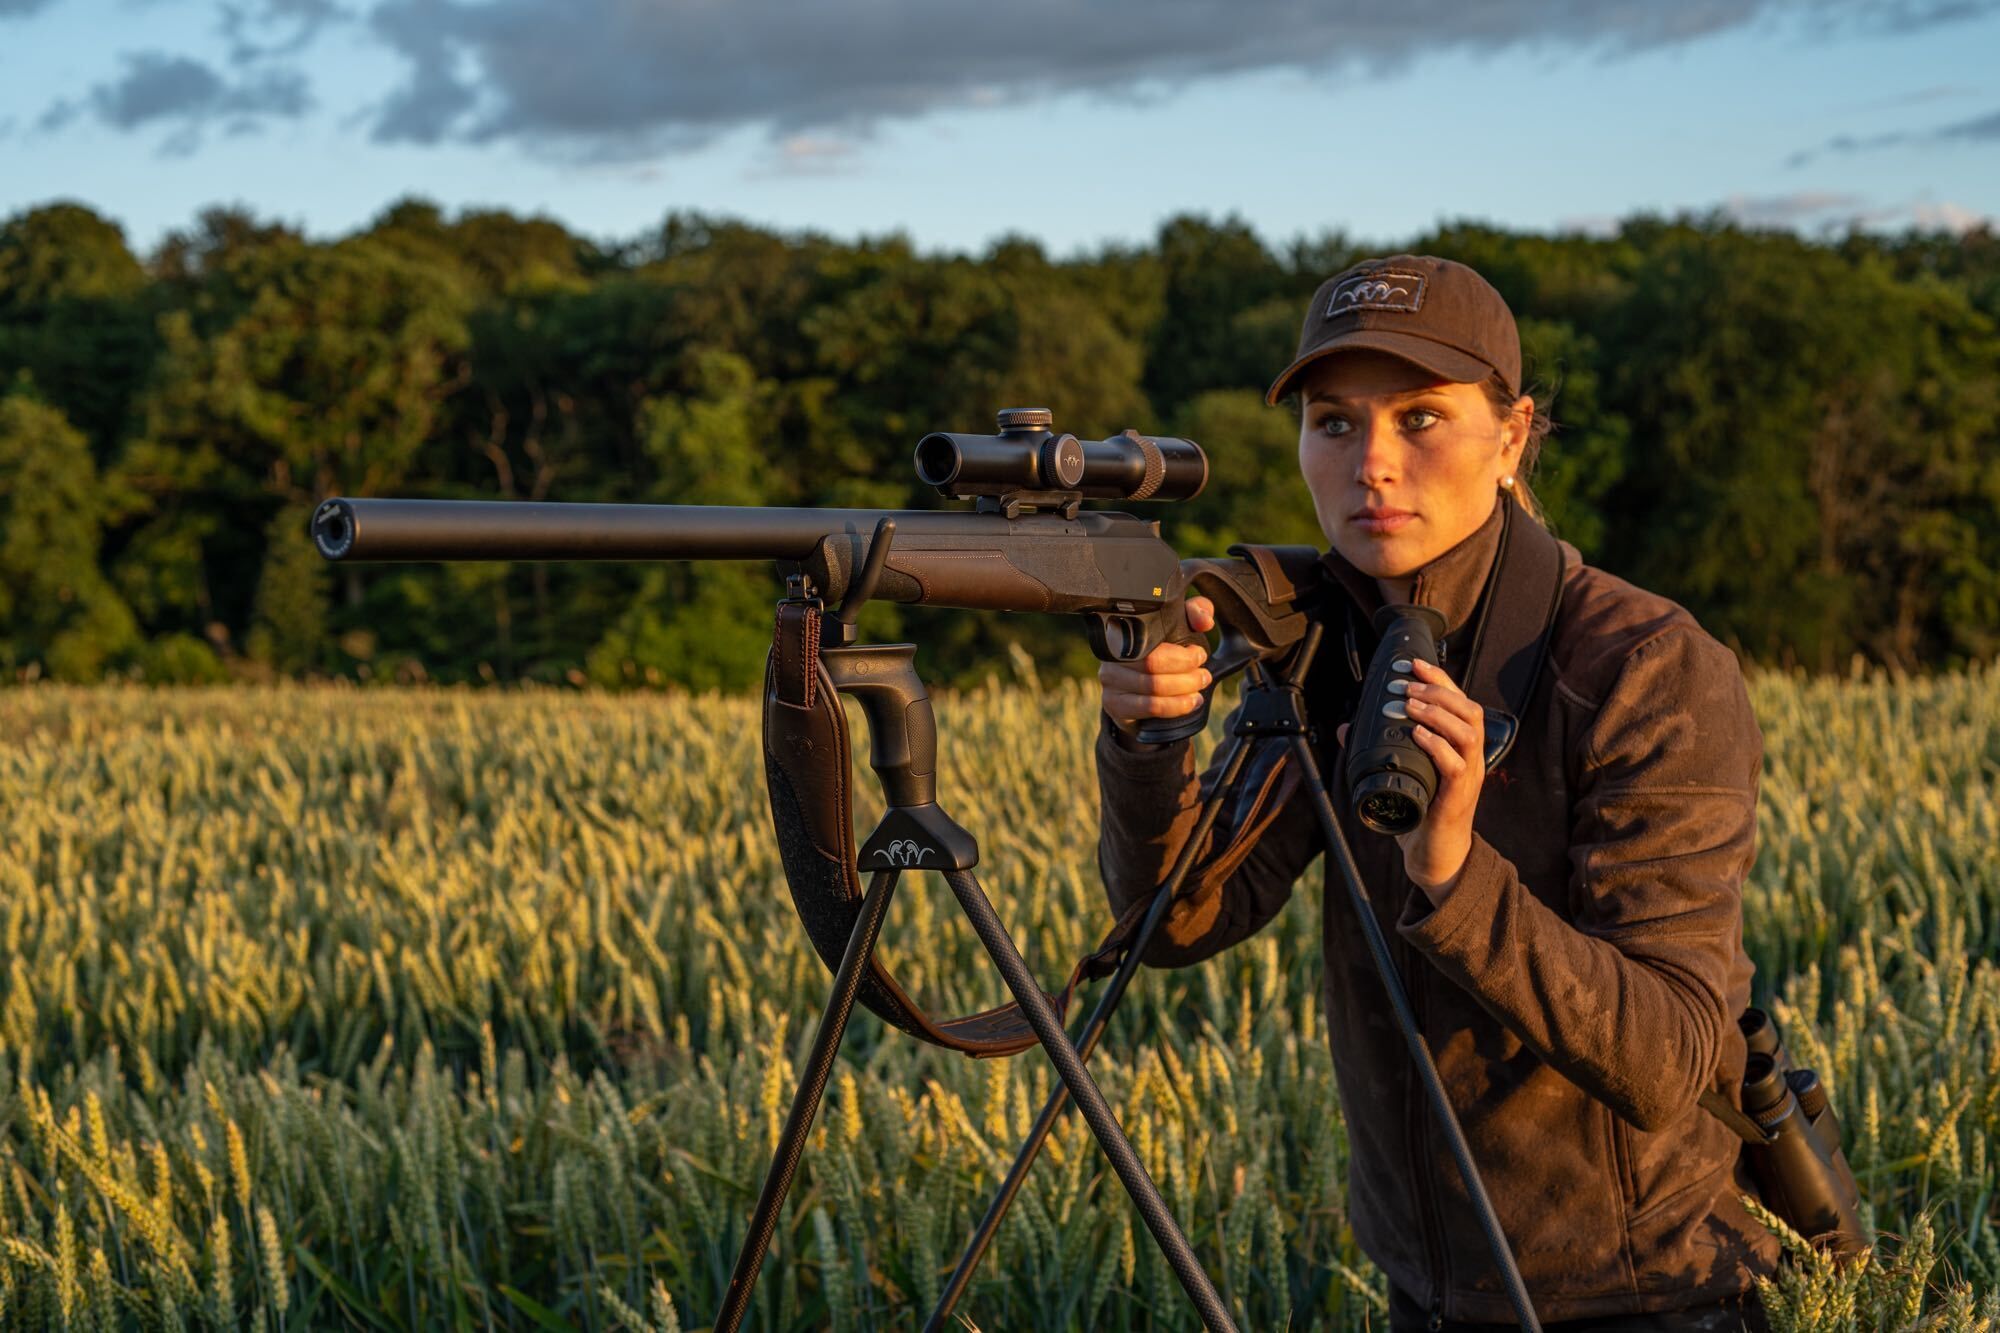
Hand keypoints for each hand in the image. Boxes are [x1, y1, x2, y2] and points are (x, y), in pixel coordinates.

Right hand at [1100, 596, 1214, 735]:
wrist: (1140, 686)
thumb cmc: (1163, 651)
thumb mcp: (1180, 626)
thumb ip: (1195, 612)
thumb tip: (1204, 621)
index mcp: (1126, 633)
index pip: (1151, 642)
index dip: (1180, 652)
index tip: (1200, 655)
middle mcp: (1112, 657)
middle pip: (1152, 667)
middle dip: (1186, 674)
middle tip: (1204, 676)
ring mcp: (1110, 683)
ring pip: (1152, 689)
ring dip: (1183, 692)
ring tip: (1198, 691)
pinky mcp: (1115, 706)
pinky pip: (1148, 708)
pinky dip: (1174, 707)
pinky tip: (1189, 704)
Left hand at [1337, 658, 1484, 899]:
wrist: (1435, 855)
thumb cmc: (1421, 812)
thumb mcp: (1400, 774)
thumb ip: (1378, 749)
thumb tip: (1346, 728)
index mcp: (1460, 747)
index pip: (1460, 702)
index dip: (1440, 680)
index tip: (1414, 664)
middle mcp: (1470, 757)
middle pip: (1470, 710)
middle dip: (1439, 691)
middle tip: (1408, 688)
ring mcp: (1468, 777)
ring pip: (1468, 732)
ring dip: (1438, 714)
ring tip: (1410, 707)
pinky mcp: (1458, 797)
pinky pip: (1455, 764)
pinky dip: (1437, 746)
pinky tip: (1418, 736)